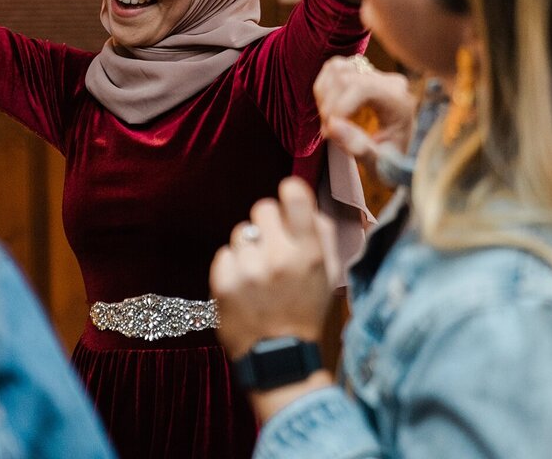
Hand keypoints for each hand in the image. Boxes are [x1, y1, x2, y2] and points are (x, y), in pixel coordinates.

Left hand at [210, 178, 337, 360]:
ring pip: (241, 233)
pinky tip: (244, 287)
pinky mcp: (224, 282)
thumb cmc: (306, 313)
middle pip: (262, 208)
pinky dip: (232, 267)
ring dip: (249, 248)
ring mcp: (249, 270)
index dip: (291, 192)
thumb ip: (321, 236)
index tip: (289, 196)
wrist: (279, 358)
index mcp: (308, 254)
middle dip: (267, 225)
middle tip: (273, 248)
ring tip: (259, 275)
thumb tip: (306, 205)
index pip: (296, 196)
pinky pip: (224, 254)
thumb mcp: (328, 276)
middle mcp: (278, 258)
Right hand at [314, 55, 414, 174]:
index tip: (329, 131)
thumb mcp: (379, 164)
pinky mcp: (361, 72)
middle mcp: (390, 82)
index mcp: (400, 102)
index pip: (362, 87)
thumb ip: (358, 147)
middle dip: (329, 106)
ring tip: (329, 122)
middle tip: (328, 133)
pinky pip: (334, 69)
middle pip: (345, 77)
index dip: (339, 106)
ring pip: (337, 69)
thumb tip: (332, 126)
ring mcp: (375, 74)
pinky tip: (329, 109)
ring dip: (324, 96)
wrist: (399, 160)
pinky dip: (324, 88)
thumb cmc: (391, 165)